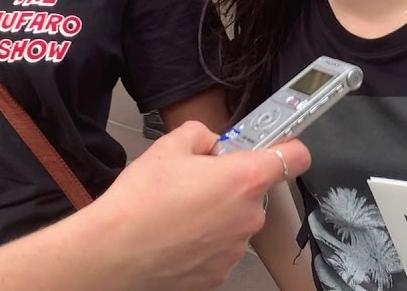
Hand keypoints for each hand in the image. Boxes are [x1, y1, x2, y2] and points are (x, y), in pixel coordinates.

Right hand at [89, 122, 311, 290]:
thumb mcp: (170, 146)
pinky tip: (178, 235)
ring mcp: (235, 248)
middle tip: (199, 182)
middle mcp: (248, 216)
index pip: (295, 157)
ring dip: (218, 215)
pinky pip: (221, 248)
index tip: (278, 147)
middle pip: (257, 191)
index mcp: (244, 179)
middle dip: (233, 184)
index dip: (288, 148)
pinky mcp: (220, 273)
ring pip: (237, 221)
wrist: (111, 251)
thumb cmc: (139, 202)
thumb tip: (210, 141)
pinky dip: (205, 241)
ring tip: (180, 212)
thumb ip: (201, 134)